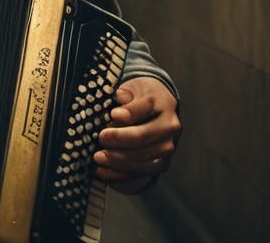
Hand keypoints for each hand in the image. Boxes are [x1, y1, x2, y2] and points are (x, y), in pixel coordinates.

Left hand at [93, 76, 180, 193]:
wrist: (157, 104)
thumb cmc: (139, 95)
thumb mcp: (132, 87)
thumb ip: (124, 96)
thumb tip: (118, 114)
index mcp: (162, 104)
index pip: (145, 109)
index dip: (129, 114)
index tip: (112, 115)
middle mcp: (170, 128)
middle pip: (145, 138)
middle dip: (120, 142)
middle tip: (100, 140)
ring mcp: (168, 149)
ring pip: (148, 162)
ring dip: (121, 164)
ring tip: (99, 161)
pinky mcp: (162, 164)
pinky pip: (147, 179)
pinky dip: (128, 182)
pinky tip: (110, 180)